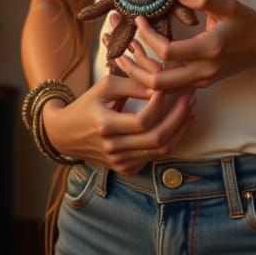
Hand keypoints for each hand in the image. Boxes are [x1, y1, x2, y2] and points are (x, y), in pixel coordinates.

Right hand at [40, 13, 195, 173]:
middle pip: (157, 139)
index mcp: (105, 126)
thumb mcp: (105, 87)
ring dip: (179, 130)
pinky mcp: (125, 168)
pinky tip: (177, 125)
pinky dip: (169, 141)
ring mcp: (119, 161)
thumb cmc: (86, 105)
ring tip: (188, 110)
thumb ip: (132, 86)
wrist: (65, 134)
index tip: (166, 88)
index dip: (160, 105)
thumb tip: (160, 87)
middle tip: (190, 98)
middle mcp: (113, 148)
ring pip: (160, 151)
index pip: (143, 121)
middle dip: (178, 117)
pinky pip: (154, 157)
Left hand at [114, 0, 255, 92]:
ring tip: (125, 54)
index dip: (147, 36)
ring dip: (140, 74)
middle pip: (157, 81)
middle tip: (120, 47)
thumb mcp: (229, 5)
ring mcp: (201, 81)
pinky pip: (170, 88)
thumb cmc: (249, 23)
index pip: (167, 51)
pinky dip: (153, 77)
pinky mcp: (200, 84)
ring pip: (161, 89)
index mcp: (209, 50)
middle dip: (134, 65)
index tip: (138, 19)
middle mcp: (203, 71)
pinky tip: (142, 62)